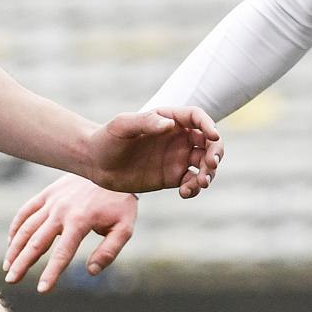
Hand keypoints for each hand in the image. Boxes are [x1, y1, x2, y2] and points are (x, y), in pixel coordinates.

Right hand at [4, 176, 137, 292]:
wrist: (113, 169)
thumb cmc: (120, 202)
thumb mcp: (124, 227)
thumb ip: (109, 251)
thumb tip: (91, 272)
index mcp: (80, 221)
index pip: (62, 253)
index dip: (51, 273)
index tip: (42, 290)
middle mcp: (61, 211)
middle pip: (36, 242)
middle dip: (22, 263)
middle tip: (12, 280)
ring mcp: (51, 201)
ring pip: (26, 228)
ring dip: (14, 248)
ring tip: (8, 267)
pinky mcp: (47, 193)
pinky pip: (25, 211)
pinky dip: (16, 227)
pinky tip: (11, 242)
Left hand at [82, 107, 220, 195]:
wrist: (94, 163)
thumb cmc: (106, 139)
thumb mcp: (122, 126)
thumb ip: (146, 122)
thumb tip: (170, 125)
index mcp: (169, 120)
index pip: (197, 118)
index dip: (209, 125)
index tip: (213, 136)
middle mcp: (178, 138)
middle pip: (209, 142)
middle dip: (216, 153)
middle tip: (211, 165)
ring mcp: (178, 158)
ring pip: (205, 164)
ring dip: (209, 173)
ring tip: (200, 183)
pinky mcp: (173, 178)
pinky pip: (192, 182)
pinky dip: (195, 189)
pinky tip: (185, 193)